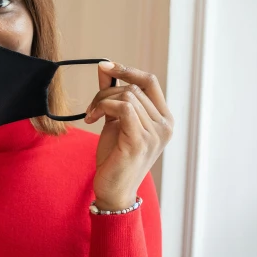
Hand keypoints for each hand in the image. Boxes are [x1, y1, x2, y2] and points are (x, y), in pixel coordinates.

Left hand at [84, 61, 173, 210]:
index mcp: (164, 119)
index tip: (106, 66)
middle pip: (134, 87)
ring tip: (91, 116)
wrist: (114, 190)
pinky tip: (92, 119)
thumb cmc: (116, 157)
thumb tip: (105, 68)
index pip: (150, 81)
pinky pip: (123, 108)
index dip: (128, 70)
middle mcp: (165, 126)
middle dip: (106, 92)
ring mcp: (155, 134)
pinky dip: (104, 107)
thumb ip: (113, 95)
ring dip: (101, 101)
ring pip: (126, 96)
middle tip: (91, 108)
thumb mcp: (116, 121)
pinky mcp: (139, 141)